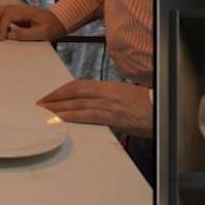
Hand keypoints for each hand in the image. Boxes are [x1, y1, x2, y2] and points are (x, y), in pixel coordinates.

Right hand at [0, 3, 64, 41]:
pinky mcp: (19, 15)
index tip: (2, 38)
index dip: (2, 26)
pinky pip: (5, 16)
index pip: (8, 15)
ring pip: (1, 11)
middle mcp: (21, 9)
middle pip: (1, 9)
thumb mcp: (42, 33)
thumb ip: (26, 34)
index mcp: (26, 11)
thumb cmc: (53, 26)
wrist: (60, 20)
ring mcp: (19, 11)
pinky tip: (1, 32)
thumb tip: (10, 35)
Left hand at [38, 79, 153, 137]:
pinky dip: (71, 116)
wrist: (164, 110)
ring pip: (76, 103)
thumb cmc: (149, 107)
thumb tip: (100, 110)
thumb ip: (111, 103)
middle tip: (39, 105)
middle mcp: (106, 92)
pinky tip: (60, 119)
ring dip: (58, 108)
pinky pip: (87, 115)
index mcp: (109, 87)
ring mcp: (108, 104)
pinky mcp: (112, 116)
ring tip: (43, 113)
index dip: (62, 90)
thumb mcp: (127, 100)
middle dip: (54, 98)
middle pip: (73, 92)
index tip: (51, 96)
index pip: (79, 85)